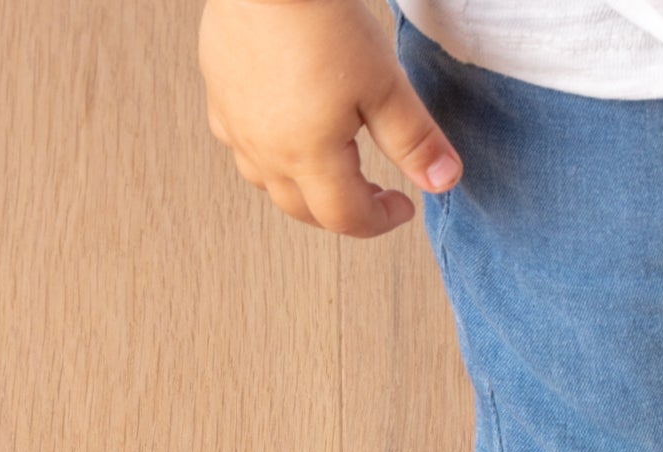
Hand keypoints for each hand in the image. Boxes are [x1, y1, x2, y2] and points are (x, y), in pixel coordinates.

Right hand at [198, 0, 462, 237]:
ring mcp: (236, 125)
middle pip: (307, 211)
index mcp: (308, 157)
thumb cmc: (319, 18)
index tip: (403, 205)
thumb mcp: (385, 85)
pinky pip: (240, 145)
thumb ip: (414, 140)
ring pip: (269, 184)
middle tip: (374, 193)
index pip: (347, 218)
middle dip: (345, 212)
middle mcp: (265, 151)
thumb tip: (444, 181)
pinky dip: (269, 154)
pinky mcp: (218, 95)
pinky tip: (285, 133)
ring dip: (304, 190)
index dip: (381, 220)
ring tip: (332, 170)